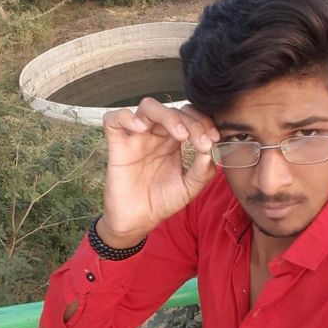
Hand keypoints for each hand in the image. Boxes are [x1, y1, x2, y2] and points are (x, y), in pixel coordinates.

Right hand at [98, 98, 219, 246]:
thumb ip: (202, 171)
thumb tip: (210, 151)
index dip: (203, 122)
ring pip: (147, 106)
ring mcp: (136, 138)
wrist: (138, 221)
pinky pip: (113, 119)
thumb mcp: (189, 188)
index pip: (189, 116)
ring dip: (167, 115)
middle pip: (172, 109)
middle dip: (192, 122)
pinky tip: (142, 129)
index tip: (214, 139)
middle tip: (202, 142)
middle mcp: (155, 135)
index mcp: (173, 141)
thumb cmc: (161, 201)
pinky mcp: (117, 146)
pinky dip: (126, 117)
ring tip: (181, 135)